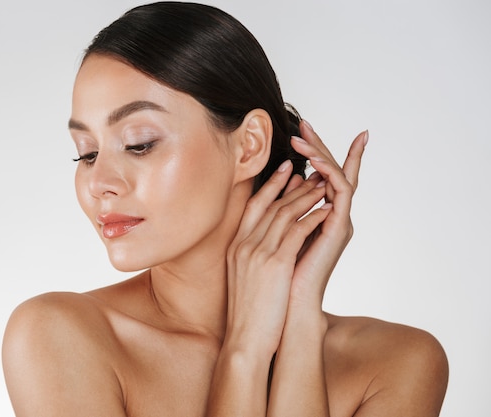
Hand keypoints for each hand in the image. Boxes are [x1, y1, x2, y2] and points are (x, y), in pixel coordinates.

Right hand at [224, 159, 333, 356]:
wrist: (246, 340)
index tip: (287, 171)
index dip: (272, 185)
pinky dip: (313, 218)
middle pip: (271, 205)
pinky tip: (326, 210)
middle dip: (293, 185)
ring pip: (285, 214)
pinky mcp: (275, 264)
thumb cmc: (249, 315)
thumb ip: (253, 256)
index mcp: (236, 247)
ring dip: (306, 197)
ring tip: (324, 184)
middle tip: (312, 171)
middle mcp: (244, 245)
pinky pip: (297, 232)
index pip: (254, 207)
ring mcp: (258, 253)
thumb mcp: (245, 279)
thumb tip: (270, 242)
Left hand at [287, 120, 367, 310]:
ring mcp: (339, 221)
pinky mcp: (340, 228)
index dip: (313, 152)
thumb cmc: (278, 275)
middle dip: (318, 146)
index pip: (318, 177)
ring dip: (320, 155)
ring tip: (302, 140)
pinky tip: (315, 163)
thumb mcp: (274, 233)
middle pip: (329, 172)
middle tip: (304, 123)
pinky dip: (329, 175)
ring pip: (336, 177)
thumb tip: (282, 184)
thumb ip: (282, 209)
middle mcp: (332, 216)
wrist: (287, 305)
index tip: (302, 130)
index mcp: (318, 216)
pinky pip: (341, 193)